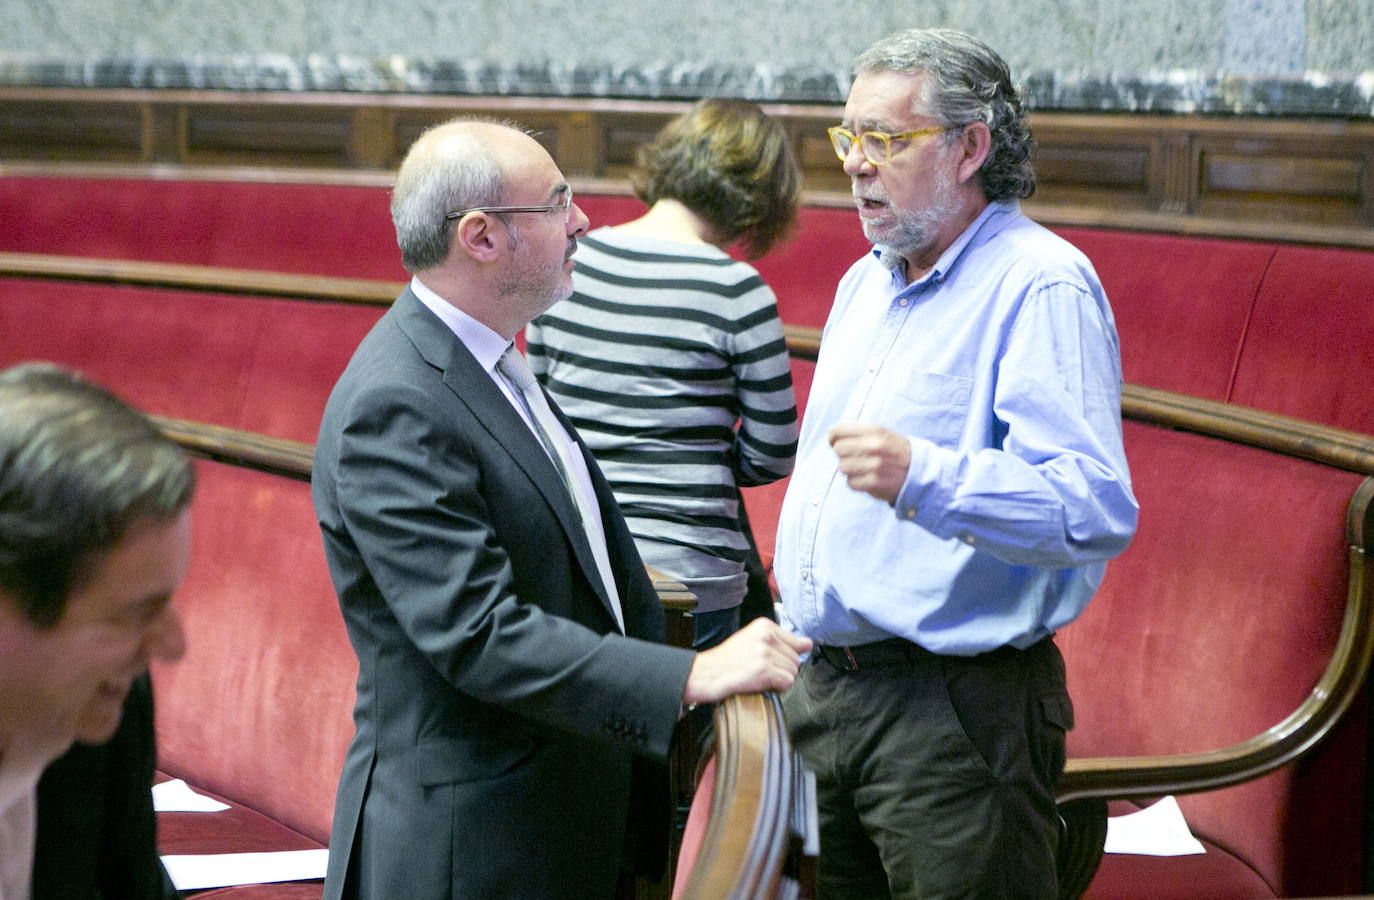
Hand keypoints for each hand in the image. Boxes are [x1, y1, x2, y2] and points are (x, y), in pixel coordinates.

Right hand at [682, 618, 812, 704]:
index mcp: (765, 625)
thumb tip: (809, 643)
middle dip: (782, 669)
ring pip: (793, 671)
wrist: (707, 674)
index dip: (786, 656)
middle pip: (796, 658)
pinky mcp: (765, 669)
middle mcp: (767, 635)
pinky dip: (778, 688)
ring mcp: (766, 652)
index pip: (796, 642)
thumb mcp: (752, 640)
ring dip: (780, 679)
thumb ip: (779, 641)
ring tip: (760, 677)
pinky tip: (762, 684)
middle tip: (761, 671)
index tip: (772, 661)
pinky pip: (788, 682)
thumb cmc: (728, 660)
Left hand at [829, 423, 910, 504]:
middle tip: (854, 457)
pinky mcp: (873, 483)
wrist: (919, 471)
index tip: (834, 442)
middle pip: (838, 449)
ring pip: (842, 467)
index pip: (838, 431)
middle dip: (843, 454)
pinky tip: (867, 479)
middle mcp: (873, 446)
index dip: (833, 437)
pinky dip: (856, 483)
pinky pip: (850, 483)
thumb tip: (833, 438)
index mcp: (874, 430)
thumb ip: (858, 432)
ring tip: (862, 468)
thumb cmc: (895, 451)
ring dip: (849, 469)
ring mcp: (873, 465)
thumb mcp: (882, 433)